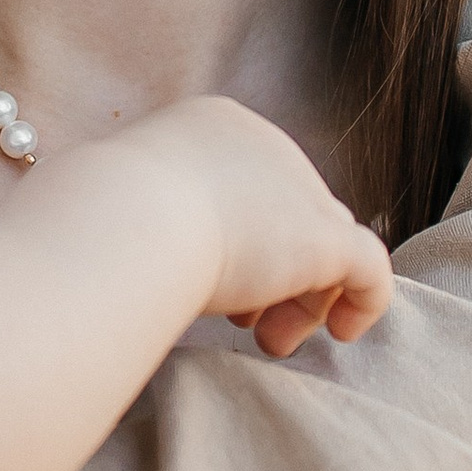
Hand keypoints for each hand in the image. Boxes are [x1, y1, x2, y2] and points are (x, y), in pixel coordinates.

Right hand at [147, 102, 392, 360]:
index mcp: (214, 129)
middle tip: (245, 327)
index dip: (246, 242)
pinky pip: (369, 269)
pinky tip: (342, 332)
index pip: (255, 188)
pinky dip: (364, 302)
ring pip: (328, 246)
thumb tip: (151, 254)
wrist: (123, 223)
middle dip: (274, 277)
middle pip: (292, 217)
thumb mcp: (125, 205)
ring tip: (272, 342)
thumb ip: (154, 216)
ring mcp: (299, 187)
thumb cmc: (102, 221)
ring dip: (305, 300)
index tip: (221, 291)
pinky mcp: (325, 236)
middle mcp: (264, 145)